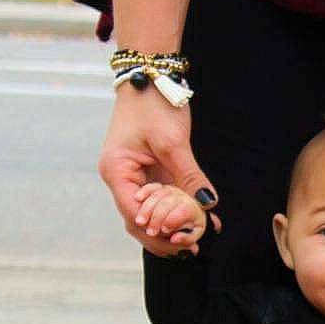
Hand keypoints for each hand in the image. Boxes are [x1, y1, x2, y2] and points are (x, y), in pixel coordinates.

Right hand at [98, 85, 219, 259]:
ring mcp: (134, 176)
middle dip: (165, 237)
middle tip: (192, 247)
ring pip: (151, 213)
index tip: (182, 242)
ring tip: (198, 240)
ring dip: (173, 227)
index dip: (157, 233)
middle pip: (139, 220)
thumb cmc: (155, 104)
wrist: (151, 76)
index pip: (134, 214)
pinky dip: (178, 210)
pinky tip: (200, 220)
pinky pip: (162, 198)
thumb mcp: (173, 142)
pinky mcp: (148, 172)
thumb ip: (189, 176)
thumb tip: (208, 205)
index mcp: (116, 171)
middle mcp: (121, 178)